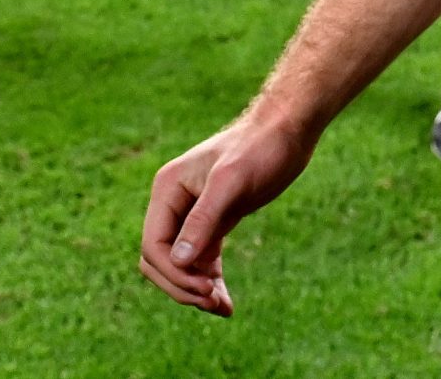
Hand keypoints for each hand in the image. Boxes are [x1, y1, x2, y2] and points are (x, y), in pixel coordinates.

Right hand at [138, 117, 312, 316]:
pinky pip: (201, 261)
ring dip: (196, 290)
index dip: (174, 273)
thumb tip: (178, 261)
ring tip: (223, 308)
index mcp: (167, 190)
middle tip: (214, 302)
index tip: (205, 289)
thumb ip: (204, 219)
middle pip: (160, 261)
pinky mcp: (214, 222)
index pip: (153, 245)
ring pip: (181, 265)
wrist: (287, 132)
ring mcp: (192, 214)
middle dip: (182, 286)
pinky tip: (226, 302)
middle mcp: (173, 203)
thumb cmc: (260, 148)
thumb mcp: (232, 182)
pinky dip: (209, 281)